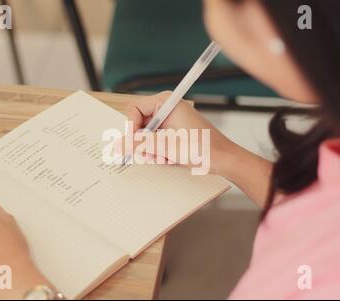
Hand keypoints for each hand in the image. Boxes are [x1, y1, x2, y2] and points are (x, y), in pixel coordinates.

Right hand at [118, 91, 235, 174]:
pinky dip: (160, 153)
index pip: (134, 109)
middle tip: (153, 153)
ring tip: (166, 157)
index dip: (131, 127)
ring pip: (147, 136)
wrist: (222, 159)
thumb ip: (138, 144)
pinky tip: (171, 158)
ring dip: (153, 150)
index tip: (133, 142)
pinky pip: (157, 142)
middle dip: (144, 142)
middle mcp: (167, 109)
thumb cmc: (201, 147)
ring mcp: (171, 121)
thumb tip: (117, 145)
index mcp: (166, 102)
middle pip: (140, 124)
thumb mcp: (164, 146)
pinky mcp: (174, 133)